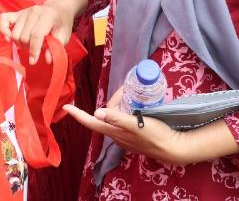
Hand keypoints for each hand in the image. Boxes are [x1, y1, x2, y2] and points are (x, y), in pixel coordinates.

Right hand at [0, 3, 71, 64]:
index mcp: (48, 16)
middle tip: (35, 50)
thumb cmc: (61, 24)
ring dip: (19, 43)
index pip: (36, 34)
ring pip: (14, 33)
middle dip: (28, 48)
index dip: (34, 50)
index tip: (33, 61)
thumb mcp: (64, 36)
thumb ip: (56, 48)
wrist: (58, 9)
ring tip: (28, 45)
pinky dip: (3, 30)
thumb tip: (47, 60)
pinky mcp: (16, 13)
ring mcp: (24, 12)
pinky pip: (3, 19)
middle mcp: (34, 12)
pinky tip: (9, 38)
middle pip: (23, 36)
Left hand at [63, 89, 189, 165]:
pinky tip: (138, 107)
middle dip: (114, 100)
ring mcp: (124, 137)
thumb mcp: (136, 124)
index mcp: (113, 131)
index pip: (91, 122)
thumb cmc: (155, 135)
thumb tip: (97, 112)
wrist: (172, 148)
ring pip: (116, 116)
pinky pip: (124, 120)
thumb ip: (117, 118)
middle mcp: (116, 135)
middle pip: (107, 113)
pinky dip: (127, 111)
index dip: (78, 114)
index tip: (65, 107)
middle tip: (127, 90)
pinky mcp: (133, 136)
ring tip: (133, 96)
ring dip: (121, 104)